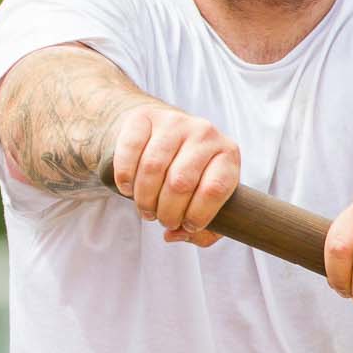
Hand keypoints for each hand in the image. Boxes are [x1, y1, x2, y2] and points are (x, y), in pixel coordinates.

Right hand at [106, 105, 239, 244]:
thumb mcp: (205, 198)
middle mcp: (204, 133)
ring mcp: (174, 122)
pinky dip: (125, 177)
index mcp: (227, 154)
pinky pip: (130, 151)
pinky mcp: (145, 117)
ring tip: (145, 210)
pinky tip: (127, 189)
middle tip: (161, 220)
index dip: (198, 215)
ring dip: (144, 199)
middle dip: (167, 212)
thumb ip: (203, 229)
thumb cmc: (188, 173)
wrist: (161, 132)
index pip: (214, 189)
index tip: (187, 225)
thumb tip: (175, 235)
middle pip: (180, 183)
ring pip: (153, 168)